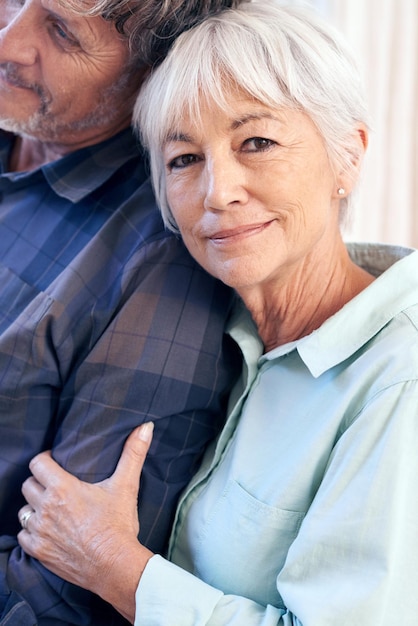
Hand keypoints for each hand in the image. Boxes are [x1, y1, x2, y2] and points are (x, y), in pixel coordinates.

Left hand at [18, 422, 154, 622]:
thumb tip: (145, 427)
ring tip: (51, 508)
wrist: (114, 566)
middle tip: (55, 485)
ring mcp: (40, 531)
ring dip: (35, 507)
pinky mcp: (38, 551)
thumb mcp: (126, 486)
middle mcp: (46, 508)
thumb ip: (134, 453)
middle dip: (40, 482)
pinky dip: (32, 531)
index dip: (45, 460)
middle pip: (28, 485)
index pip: (37, 463)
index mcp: (62, 488)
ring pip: (24, 510)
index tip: (54, 462)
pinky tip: (47, 530)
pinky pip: (23, 535)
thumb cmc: (118, 525)